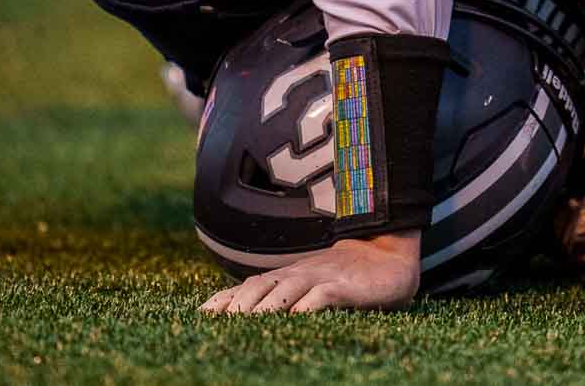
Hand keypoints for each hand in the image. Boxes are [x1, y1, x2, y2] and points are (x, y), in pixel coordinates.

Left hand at [198, 231, 419, 313]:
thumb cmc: (344, 279)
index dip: (222, 301)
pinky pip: (323, 295)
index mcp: (287, 277)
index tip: (198, 317)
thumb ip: (280, 299)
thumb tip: (242, 317)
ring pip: (286, 291)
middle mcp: (298, 274)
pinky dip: (308, 306)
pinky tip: (296, 318)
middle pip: (259, 287)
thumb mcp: (309, 287)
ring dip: (264, 308)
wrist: (387, 256)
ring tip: (246, 325)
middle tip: (217, 328)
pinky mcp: (345, 286)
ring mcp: (322, 277)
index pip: (247, 287)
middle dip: (237, 306)